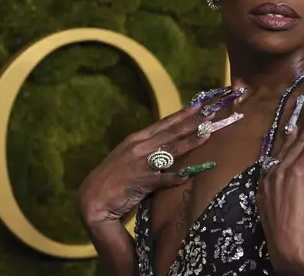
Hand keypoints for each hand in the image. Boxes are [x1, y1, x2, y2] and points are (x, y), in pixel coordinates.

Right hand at [77, 103, 242, 225]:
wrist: (93, 198)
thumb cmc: (113, 178)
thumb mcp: (127, 156)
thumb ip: (147, 148)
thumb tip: (167, 143)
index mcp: (137, 139)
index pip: (165, 123)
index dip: (183, 114)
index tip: (199, 105)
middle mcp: (140, 147)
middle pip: (172, 133)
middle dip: (193, 123)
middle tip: (211, 114)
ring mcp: (141, 163)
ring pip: (171, 150)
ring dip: (190, 142)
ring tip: (207, 134)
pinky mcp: (142, 182)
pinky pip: (163, 179)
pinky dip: (176, 176)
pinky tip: (190, 173)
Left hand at [257, 85, 303, 272]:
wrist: (287, 248)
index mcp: (300, 172)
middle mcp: (282, 171)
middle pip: (296, 144)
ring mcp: (269, 179)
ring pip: (279, 153)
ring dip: (289, 138)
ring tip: (294, 124)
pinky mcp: (261, 189)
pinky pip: (268, 166)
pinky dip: (275, 155)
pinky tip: (278, 150)